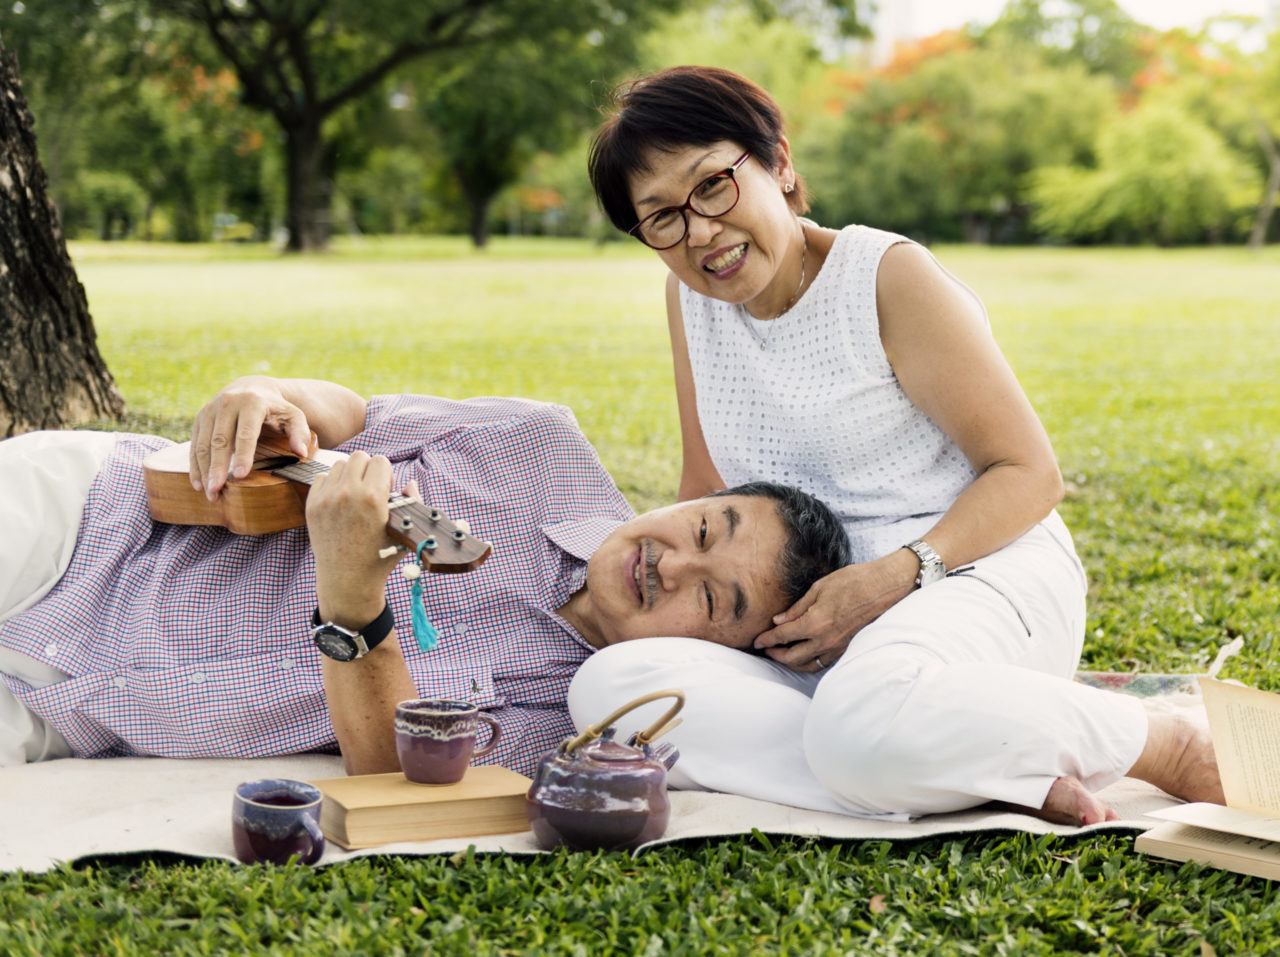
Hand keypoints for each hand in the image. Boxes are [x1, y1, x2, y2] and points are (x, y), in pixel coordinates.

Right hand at [189, 376, 311, 499]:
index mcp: (252, 403)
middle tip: (217, 489)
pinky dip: (195, 465)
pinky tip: (198, 483)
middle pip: (220, 440)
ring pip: (204, 444)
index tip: (241, 475)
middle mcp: (227, 403)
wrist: (252, 388)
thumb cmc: (276, 408)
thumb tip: (301, 452)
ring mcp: (210, 410)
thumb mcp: (294, 415)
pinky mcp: (200, 419)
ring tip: (210, 492)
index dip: (243, 454)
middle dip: (218, 467)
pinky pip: (195, 444)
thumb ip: (300, 432)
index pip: (246, 433)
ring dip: (204, 470)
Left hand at [307, 453, 414, 628]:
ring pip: (340, 464)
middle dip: (368, 469)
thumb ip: (410, 502)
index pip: (380, 461)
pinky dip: (332, 484)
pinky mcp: (312, 505)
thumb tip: (410, 483)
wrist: (347, 580)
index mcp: (372, 497)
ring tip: (355, 496)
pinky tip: (340, 501)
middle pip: (360, 457)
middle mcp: (347, 494)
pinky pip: (322, 477)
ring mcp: (326, 499)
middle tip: (370, 490)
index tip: (385, 490)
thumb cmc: (379, 557)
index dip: (386, 474)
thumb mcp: (402, 530)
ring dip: (350, 475)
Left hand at [754, 554, 915, 672]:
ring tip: (782, 654)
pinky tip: (805, 654)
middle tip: (766, 649)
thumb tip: (779, 620)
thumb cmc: (853, 581)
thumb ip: (797, 608)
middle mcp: (825, 640)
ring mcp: (838, 647)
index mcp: (815, 623)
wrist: (884, 586)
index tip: (757, 641)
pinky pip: (824, 662)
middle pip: (792, 657)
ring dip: (791, 662)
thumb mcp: (819, 588)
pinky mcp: (847, 648)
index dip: (766, 640)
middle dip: (775, 654)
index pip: (782, 636)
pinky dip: (810, 661)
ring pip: (808, 664)